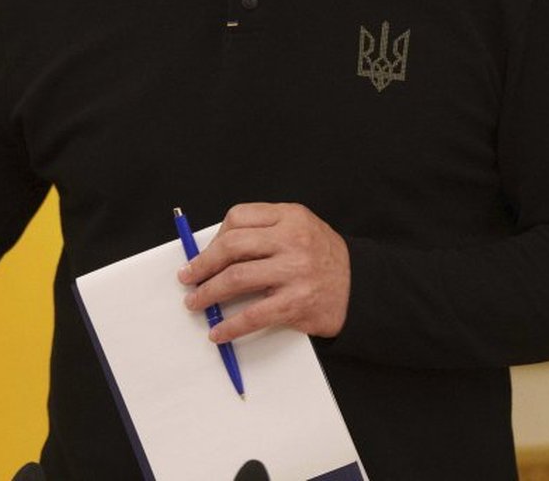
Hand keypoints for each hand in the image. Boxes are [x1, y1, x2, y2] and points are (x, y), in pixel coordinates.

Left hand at [176, 202, 349, 341]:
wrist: (360, 288)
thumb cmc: (323, 259)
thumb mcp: (300, 229)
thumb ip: (265, 231)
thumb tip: (214, 250)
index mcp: (290, 216)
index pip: (239, 217)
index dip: (215, 236)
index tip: (204, 253)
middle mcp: (292, 240)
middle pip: (231, 246)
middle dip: (202, 264)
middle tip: (188, 277)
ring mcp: (294, 272)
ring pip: (236, 279)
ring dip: (208, 293)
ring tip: (196, 302)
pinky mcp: (296, 303)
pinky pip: (253, 315)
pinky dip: (230, 326)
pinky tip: (218, 332)